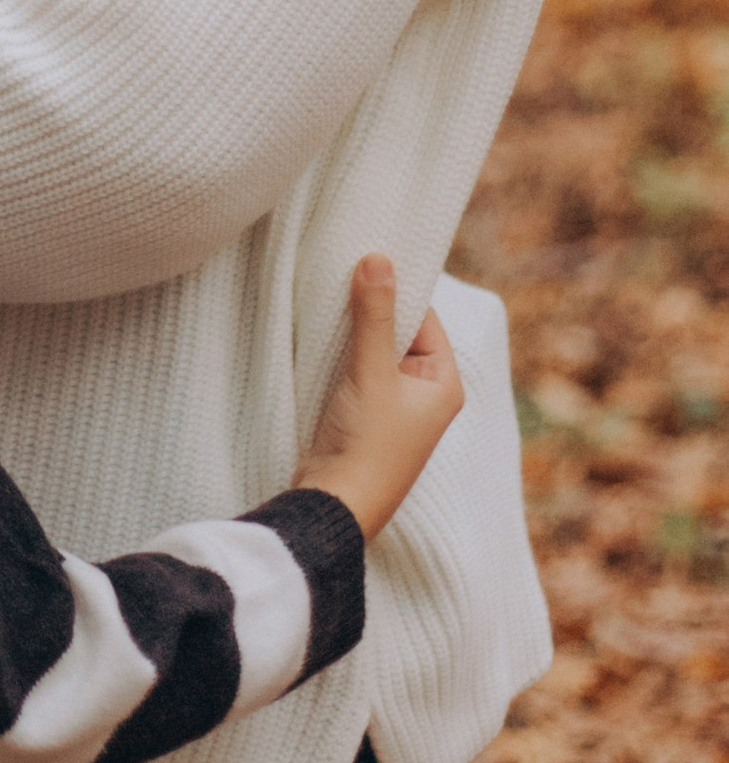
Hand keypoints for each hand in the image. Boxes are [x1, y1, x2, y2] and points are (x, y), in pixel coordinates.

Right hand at [295, 256, 463, 541]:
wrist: (337, 505)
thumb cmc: (368, 444)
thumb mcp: (372, 372)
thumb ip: (374, 315)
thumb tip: (379, 258)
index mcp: (443, 383)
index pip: (425, 318)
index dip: (397, 289)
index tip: (366, 257)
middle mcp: (424, 394)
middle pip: (398, 332)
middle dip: (371, 308)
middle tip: (340, 273)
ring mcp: (393, 406)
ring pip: (374, 351)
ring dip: (353, 330)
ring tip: (326, 300)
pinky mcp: (364, 416)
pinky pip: (356, 370)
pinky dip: (341, 353)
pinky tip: (320, 336)